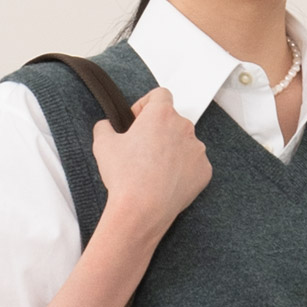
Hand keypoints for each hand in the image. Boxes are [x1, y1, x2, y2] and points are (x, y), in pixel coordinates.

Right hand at [92, 87, 211, 242]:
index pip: (160, 95)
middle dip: (159, 131)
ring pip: (184, 143)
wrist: (142, 211)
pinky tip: (167, 181)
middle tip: (142, 150)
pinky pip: (194, 164)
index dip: (146, 105)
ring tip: (155, 169)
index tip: (138, 121)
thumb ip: (105, 126)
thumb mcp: (102, 144)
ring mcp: (197, 150)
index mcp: (161, 114)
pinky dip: (183, 169)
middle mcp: (184, 127)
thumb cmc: (125, 177)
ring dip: (172, 150)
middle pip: (172, 120)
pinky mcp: (204, 171)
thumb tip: (107, 125)